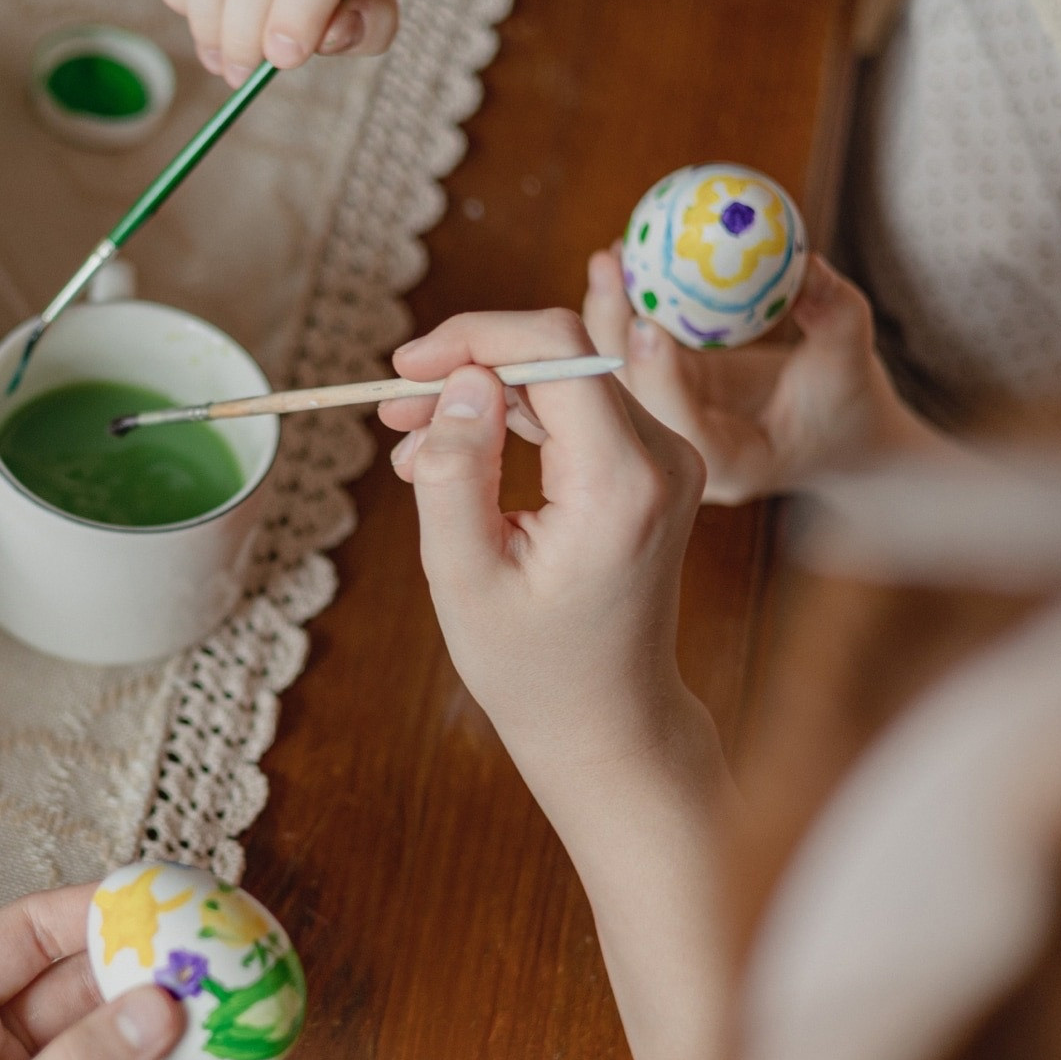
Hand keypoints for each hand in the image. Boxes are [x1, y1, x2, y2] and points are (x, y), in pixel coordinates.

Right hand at [383, 308, 710, 794]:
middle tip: (394, 411)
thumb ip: (455, 470)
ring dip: (484, 394)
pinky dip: (514, 419)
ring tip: (413, 446)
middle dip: (469, 367)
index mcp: (620, 483)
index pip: (556, 348)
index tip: (404, 369)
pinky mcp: (653, 469)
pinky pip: (577, 410)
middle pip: (559, 354)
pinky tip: (458, 458)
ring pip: (563, 376)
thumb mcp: (464, 574)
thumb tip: (463, 382)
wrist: (609, 721)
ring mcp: (666, 461)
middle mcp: (663, 458)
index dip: (473, 338)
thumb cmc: (533, 666)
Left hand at [580, 246, 943, 503]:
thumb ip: (833, 316)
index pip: (684, 424)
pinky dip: (621, 309)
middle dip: (611, 331)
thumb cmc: (846, 404)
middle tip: (609, 264)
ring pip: (618, 373)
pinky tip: (622, 260)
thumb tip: (808, 262)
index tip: (646, 321)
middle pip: (632, 396)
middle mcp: (684, 449)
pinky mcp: (659, 391)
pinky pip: (629, 352)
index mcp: (731, 462)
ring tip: (611, 255)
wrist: (830, 434)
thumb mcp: (851, 363)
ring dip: (605, 314)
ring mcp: (665, 420)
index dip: (659, 376)